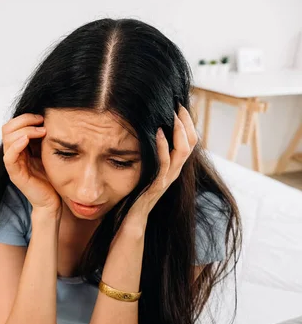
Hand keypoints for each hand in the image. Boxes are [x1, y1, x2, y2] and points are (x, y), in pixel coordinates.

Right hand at [2, 114, 59, 211]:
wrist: (52, 200)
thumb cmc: (52, 176)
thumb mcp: (48, 151)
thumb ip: (43, 137)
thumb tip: (48, 117)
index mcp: (19, 147)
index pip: (12, 125)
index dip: (25, 117)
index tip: (42, 117)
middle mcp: (13, 154)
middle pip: (7, 128)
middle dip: (24, 120)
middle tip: (41, 122)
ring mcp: (13, 164)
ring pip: (8, 139)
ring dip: (25, 130)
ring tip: (41, 132)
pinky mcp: (15, 174)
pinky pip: (9, 157)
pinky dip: (16, 145)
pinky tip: (26, 140)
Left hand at [128, 106, 197, 220]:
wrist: (132, 219)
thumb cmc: (136, 193)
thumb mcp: (146, 168)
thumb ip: (150, 153)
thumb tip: (147, 130)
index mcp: (173, 166)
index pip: (188, 140)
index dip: (187, 122)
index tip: (179, 104)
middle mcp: (174, 171)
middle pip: (191, 143)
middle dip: (186, 121)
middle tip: (178, 104)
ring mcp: (167, 178)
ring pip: (182, 152)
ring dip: (178, 131)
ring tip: (172, 114)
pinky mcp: (157, 185)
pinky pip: (164, 164)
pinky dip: (163, 146)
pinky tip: (157, 133)